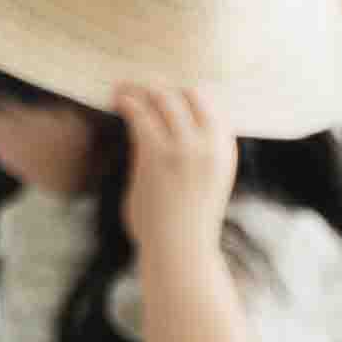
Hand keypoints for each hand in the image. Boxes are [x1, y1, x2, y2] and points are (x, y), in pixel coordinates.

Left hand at [115, 81, 237, 257]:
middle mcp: (211, 147)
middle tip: (139, 90)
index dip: (185, 93)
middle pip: (187, 92)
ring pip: (162, 96)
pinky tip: (116, 101)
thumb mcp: (204, 181)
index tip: (163, 93)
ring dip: (139, 89)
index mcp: (225, 152)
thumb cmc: (187, 222)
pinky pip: (139, 111)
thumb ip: (194, 151)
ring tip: (121, 92)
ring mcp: (187, 150)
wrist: (181, 253)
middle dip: (160, 88)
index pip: (211, 102)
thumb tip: (163, 119)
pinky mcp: (159, 154)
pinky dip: (125, 100)